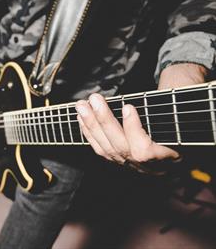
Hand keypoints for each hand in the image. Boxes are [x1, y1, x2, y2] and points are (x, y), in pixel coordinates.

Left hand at [75, 63, 206, 163]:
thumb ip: (167, 110)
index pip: (143, 150)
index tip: (128, 107)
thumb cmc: (176, 129)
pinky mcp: (115, 161)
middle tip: (95, 99)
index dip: (133, 128)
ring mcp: (128, 165)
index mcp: (164, 158)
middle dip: (104, 120)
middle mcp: (144, 167)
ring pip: (105, 148)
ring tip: (82, 105)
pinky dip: (88, 132)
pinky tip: (81, 117)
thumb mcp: (178, 120)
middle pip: (119, 146)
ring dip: (91, 124)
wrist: (173, 152)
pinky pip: (99, 149)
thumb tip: (157, 92)